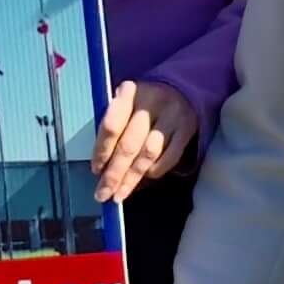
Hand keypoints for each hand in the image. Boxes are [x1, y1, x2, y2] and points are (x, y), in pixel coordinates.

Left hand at [92, 76, 199, 200]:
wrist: (180, 90)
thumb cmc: (142, 102)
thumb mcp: (123, 103)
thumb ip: (113, 127)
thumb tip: (101, 166)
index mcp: (129, 92)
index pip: (112, 126)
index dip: (102, 151)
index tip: (96, 170)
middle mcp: (152, 102)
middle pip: (130, 144)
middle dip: (114, 173)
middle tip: (104, 194)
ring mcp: (173, 115)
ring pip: (149, 154)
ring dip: (132, 178)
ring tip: (119, 194)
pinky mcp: (187, 128)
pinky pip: (169, 158)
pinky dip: (153, 172)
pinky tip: (142, 181)